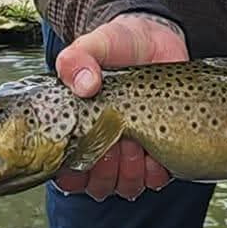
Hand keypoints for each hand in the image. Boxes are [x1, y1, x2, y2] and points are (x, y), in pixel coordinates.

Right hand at [54, 13, 186, 200]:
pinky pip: (155, 180)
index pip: (64, 173)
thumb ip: (78, 60)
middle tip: (117, 140)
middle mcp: (102, 146)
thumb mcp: (95, 44)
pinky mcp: (161, 151)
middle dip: (105, 170)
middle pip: (96, 186)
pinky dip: (155, 172)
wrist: (158, 40)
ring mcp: (132, 152)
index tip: (84, 153)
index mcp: (78, 129)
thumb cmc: (119, 45)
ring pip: (125, 187)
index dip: (71, 175)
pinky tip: (156, 149)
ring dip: (129, 173)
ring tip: (137, 143)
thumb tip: (84, 86)